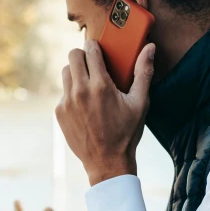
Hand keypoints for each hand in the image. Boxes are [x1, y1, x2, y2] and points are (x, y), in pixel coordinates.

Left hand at [55, 39, 155, 185]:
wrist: (107, 162)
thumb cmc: (126, 132)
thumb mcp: (140, 103)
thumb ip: (144, 72)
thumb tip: (150, 47)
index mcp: (101, 86)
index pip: (90, 50)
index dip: (95, 47)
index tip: (99, 51)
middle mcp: (80, 91)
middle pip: (73, 55)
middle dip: (83, 56)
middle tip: (93, 65)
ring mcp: (67, 102)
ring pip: (65, 72)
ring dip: (76, 73)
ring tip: (89, 83)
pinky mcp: (59, 112)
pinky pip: (63, 92)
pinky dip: (72, 92)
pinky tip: (85, 104)